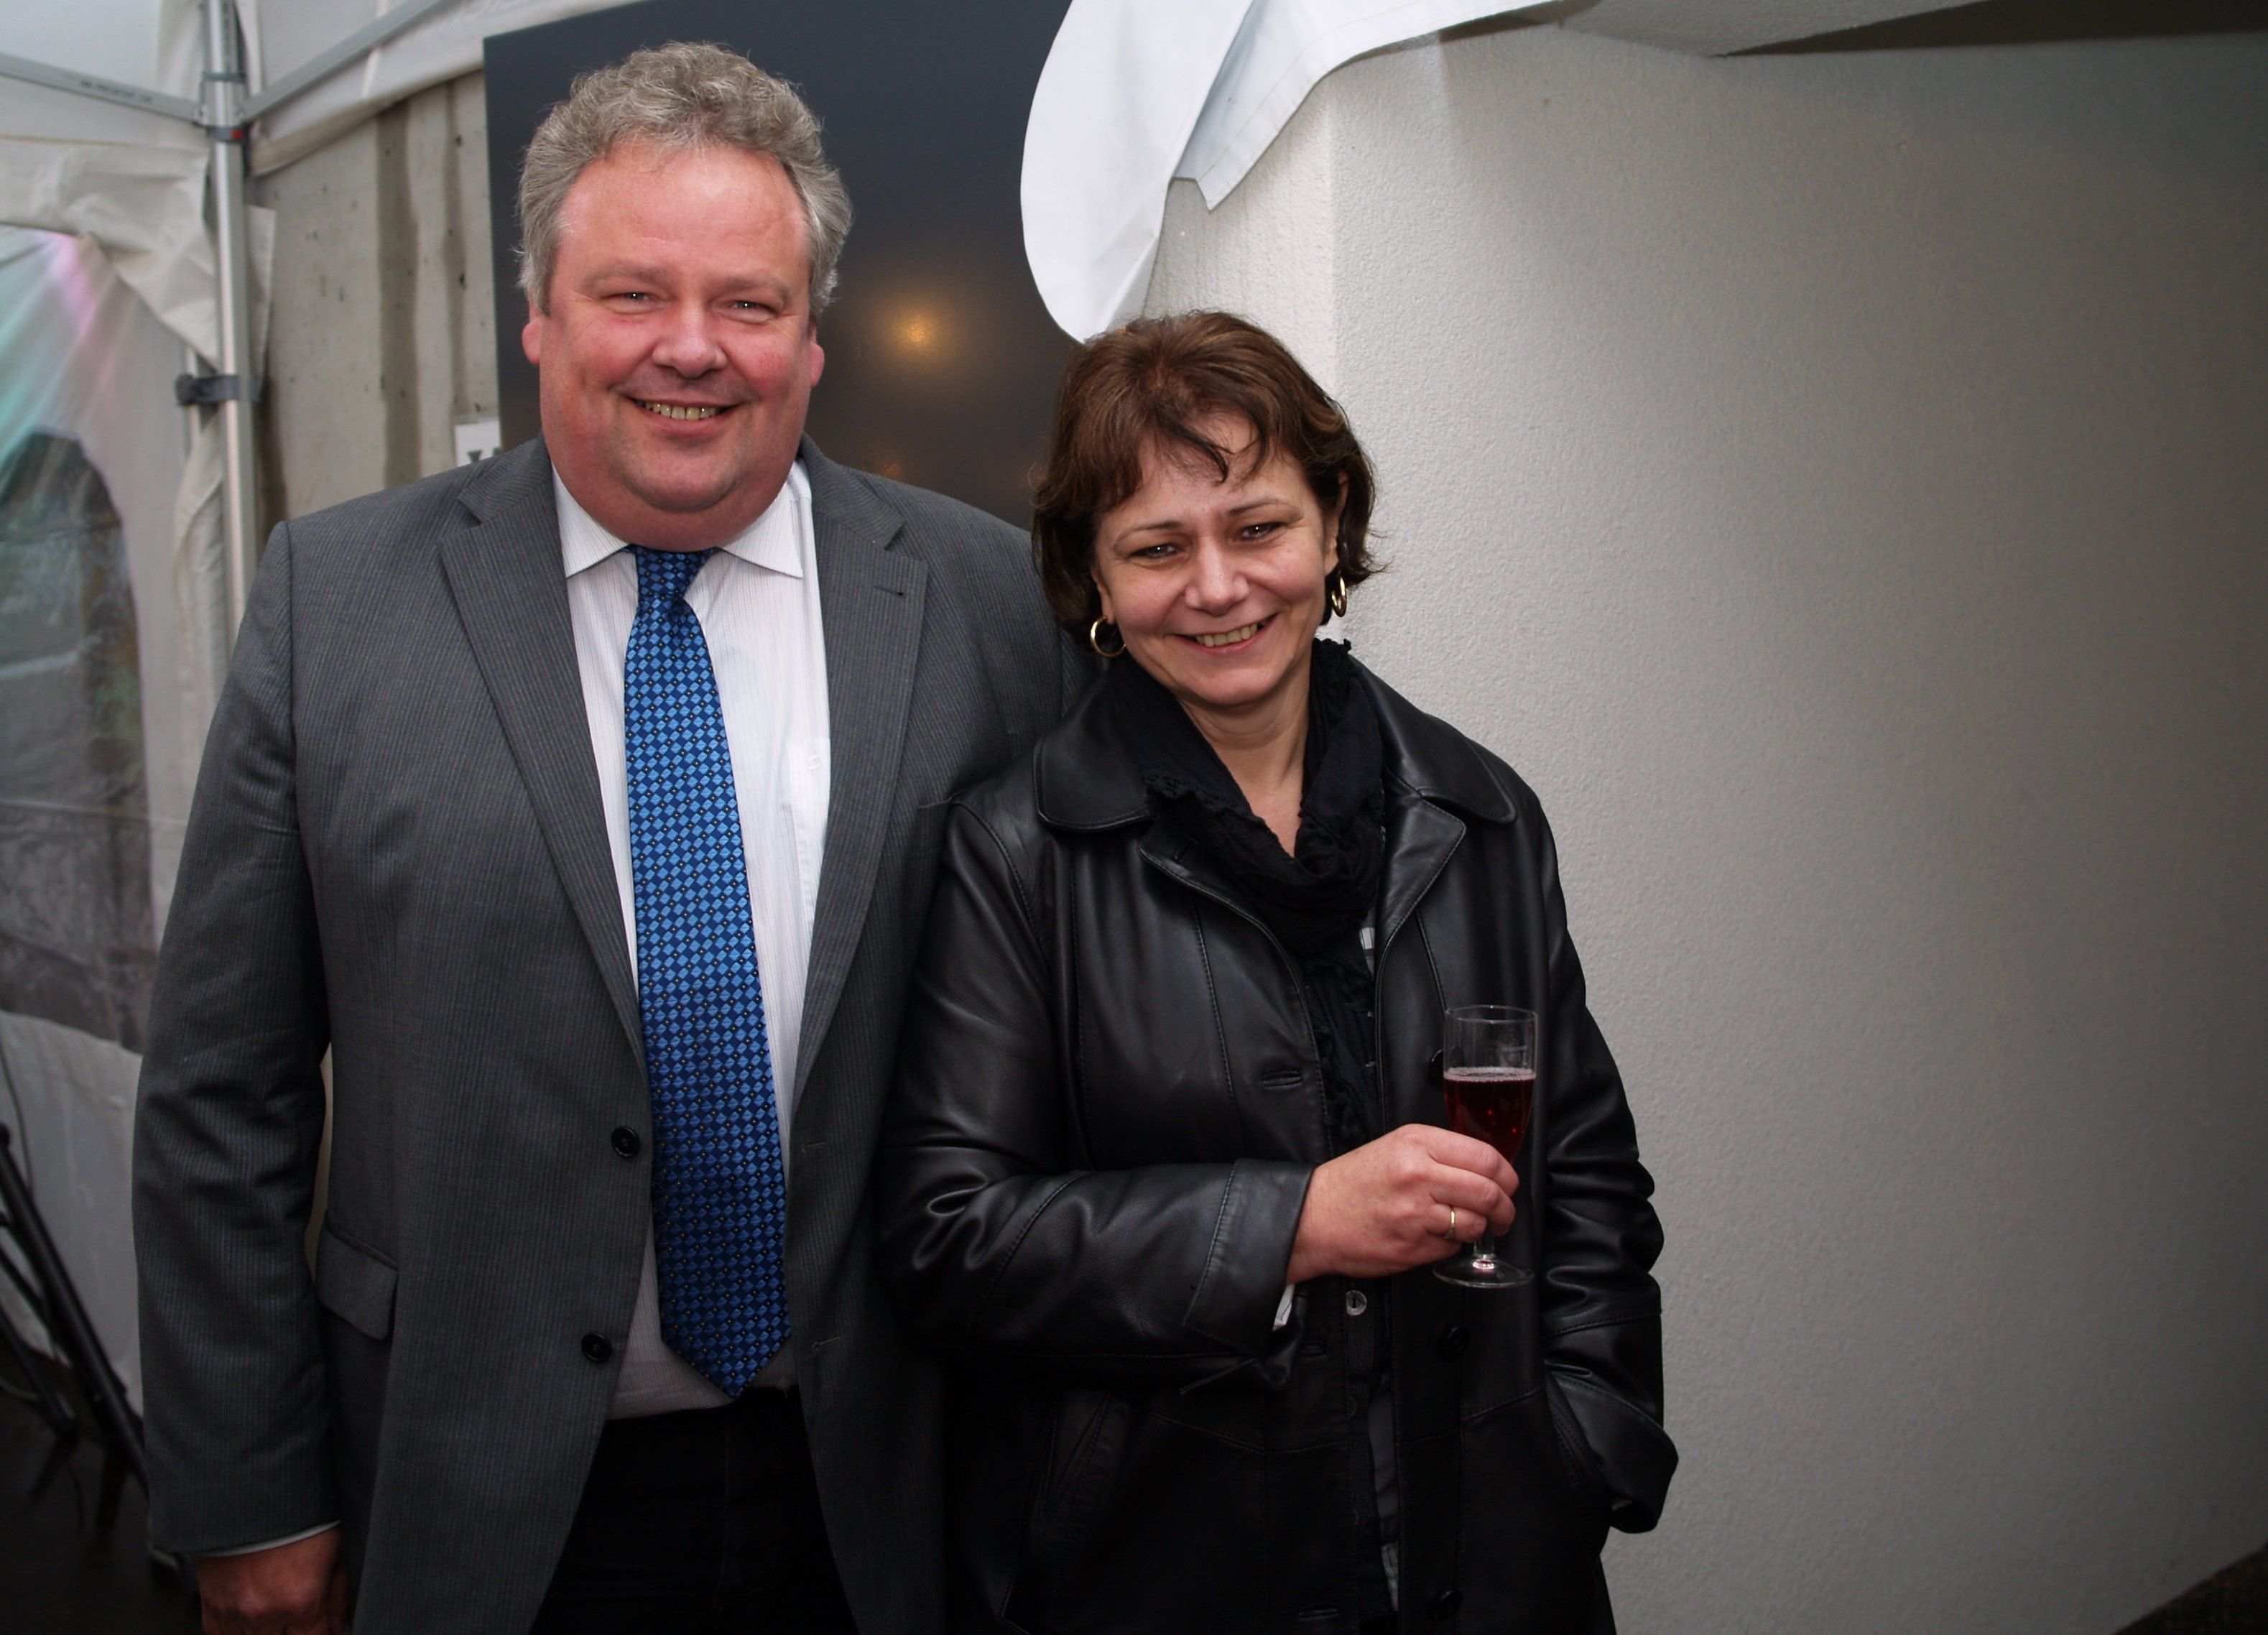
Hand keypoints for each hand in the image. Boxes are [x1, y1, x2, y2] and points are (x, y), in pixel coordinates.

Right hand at [196, 1527, 347, 1634]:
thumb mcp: (335, 1551)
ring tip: (278, 1616)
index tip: (322, 1629)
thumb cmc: (298, 1514)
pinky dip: (237, 1634)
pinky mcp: (211, 1606)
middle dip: (293, 1634)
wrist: (251, 1490)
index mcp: (301, 1601)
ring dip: (267, 1634)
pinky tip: (252, 1622)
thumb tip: (340, 1629)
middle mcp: (264, 1614)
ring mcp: (234, 1613)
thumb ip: (337, 1598)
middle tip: (299, 1620)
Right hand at [1286, 1123, 1517, 1282]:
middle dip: (1506, 1208)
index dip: (1507, 1176)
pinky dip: (1451, 1244)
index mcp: (1417, 1144)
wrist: (1313, 1217)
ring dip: (1479, 1228)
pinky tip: (1433, 1235)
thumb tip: (1487, 1168)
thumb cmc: (1354, 1182)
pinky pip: (1451, 1247)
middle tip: (1504, 1213)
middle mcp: (1418, 1175)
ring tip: (1468, 1225)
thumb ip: (1440, 1151)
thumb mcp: (1396, 1147)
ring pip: (1475, 1223)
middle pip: (1488, 1192)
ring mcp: (1415, 1214)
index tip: (1508, 1184)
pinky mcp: (1412, 1247)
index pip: (1486, 1158)